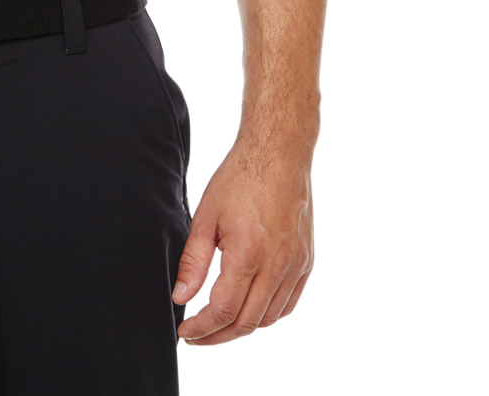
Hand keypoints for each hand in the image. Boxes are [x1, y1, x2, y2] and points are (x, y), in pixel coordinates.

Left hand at [173, 142, 313, 345]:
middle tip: (198, 335)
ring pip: (269, 318)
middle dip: (218, 336)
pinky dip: (268, 314)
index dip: (202, 328)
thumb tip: (181, 297)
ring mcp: (296, 265)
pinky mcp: (306, 262)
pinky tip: (250, 307)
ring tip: (219, 322)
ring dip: (243, 327)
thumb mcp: (206, 216)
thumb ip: (193, 262)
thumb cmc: (240, 177)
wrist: (278, 153)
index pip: (224, 311)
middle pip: (247, 323)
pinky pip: (288, 303)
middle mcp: (277, 265)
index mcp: (248, 253)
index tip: (186, 333)